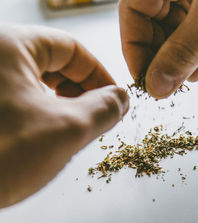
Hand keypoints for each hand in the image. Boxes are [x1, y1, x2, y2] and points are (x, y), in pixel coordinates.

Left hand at [0, 25, 128, 207]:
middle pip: (50, 62)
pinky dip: (35, 111)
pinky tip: (41, 135)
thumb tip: (120, 98)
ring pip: (30, 81)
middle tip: (96, 116)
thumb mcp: (67, 130)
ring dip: (59, 103)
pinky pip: (11, 97)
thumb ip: (104, 108)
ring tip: (71, 129)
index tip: (114, 98)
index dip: (99, 74)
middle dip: (80, 90)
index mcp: (7, 45)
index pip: (71, 48)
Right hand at [119, 0, 197, 97]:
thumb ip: (184, 52)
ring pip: (168, 29)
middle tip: (168, 83)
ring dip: (176, 57)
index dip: (134, 48)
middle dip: (159, 56)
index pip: (133, 12)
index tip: (144, 78)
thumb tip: (157, 85)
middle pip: (148, 23)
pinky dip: (191, 49)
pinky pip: (187, 29)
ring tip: (187, 76)